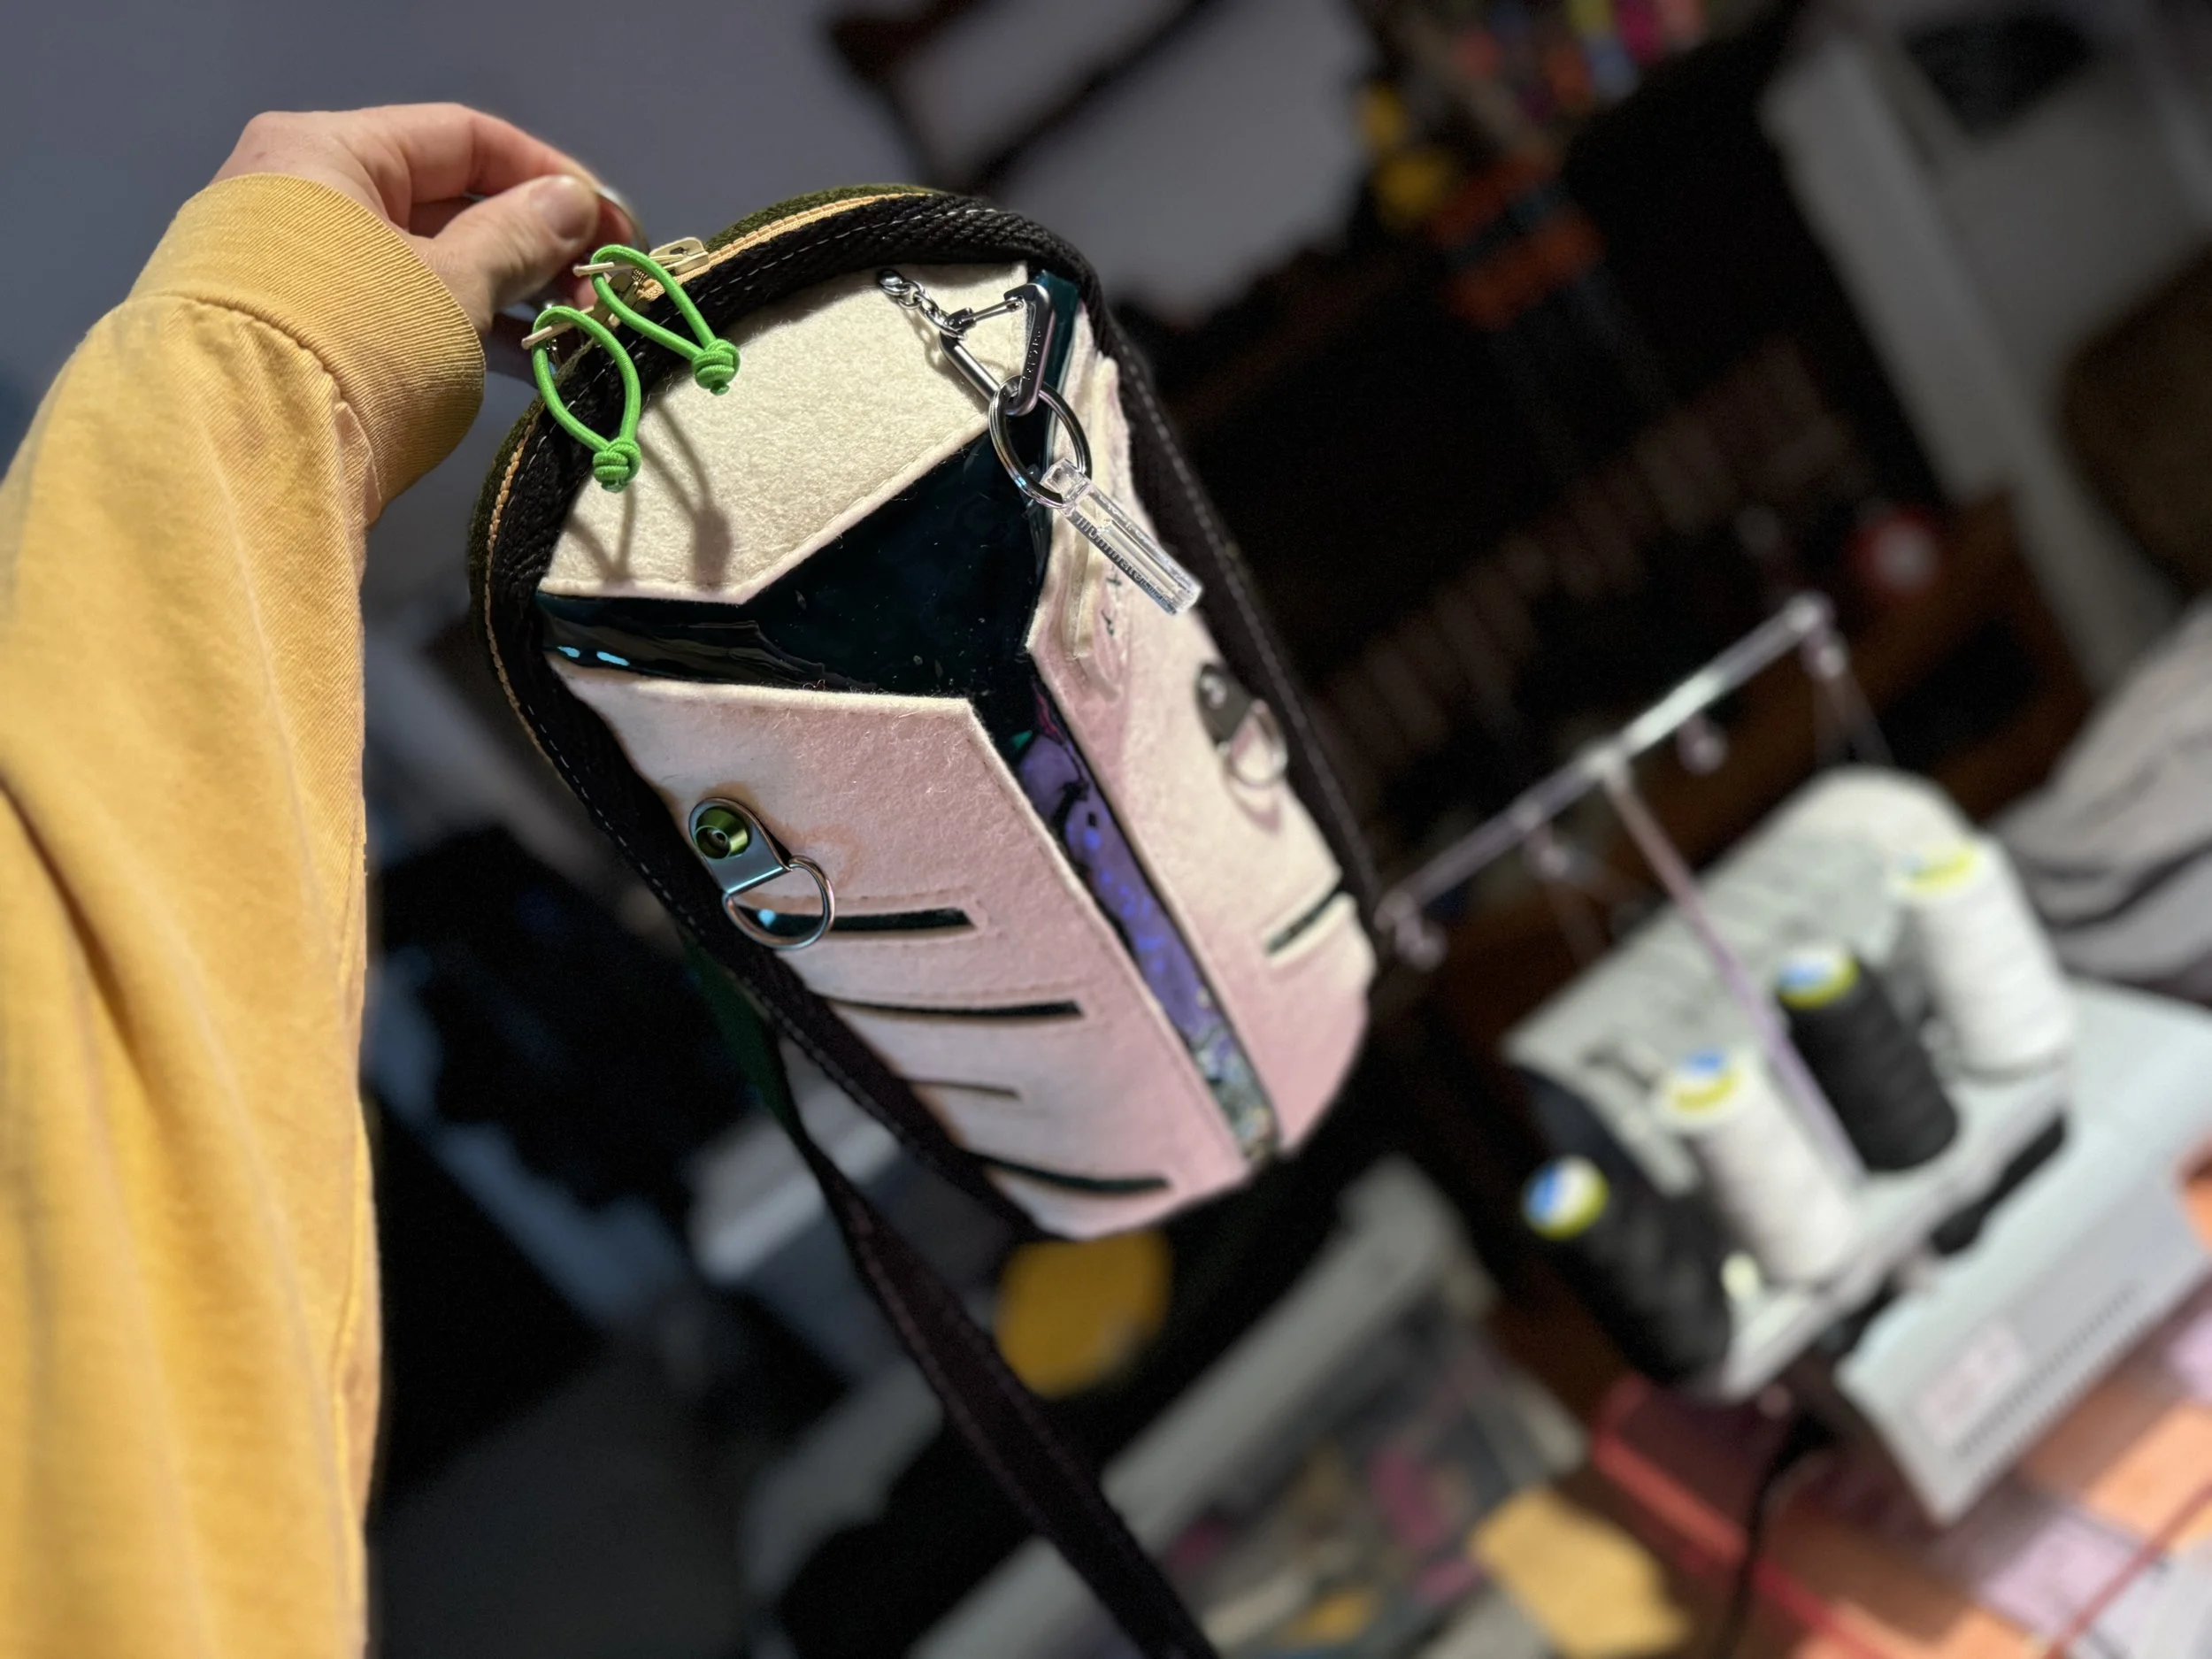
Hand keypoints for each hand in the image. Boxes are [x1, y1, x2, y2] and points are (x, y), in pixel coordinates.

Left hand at [213, 103, 636, 335]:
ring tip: (575, 333)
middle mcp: (302, 195)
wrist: (234, 454)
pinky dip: (461, 328)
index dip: (550, 177)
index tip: (614, 228)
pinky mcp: (301, 333)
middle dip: (533, 244)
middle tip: (600, 292)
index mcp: (328, 152)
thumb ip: (518, 239)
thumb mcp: (452, 287)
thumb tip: (570, 202)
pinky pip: (398, 310)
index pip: (463, 139)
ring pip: (425, 263)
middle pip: (444, 201)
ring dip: (507, 293)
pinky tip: (523, 360)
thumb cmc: (352, 344)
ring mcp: (296, 268)